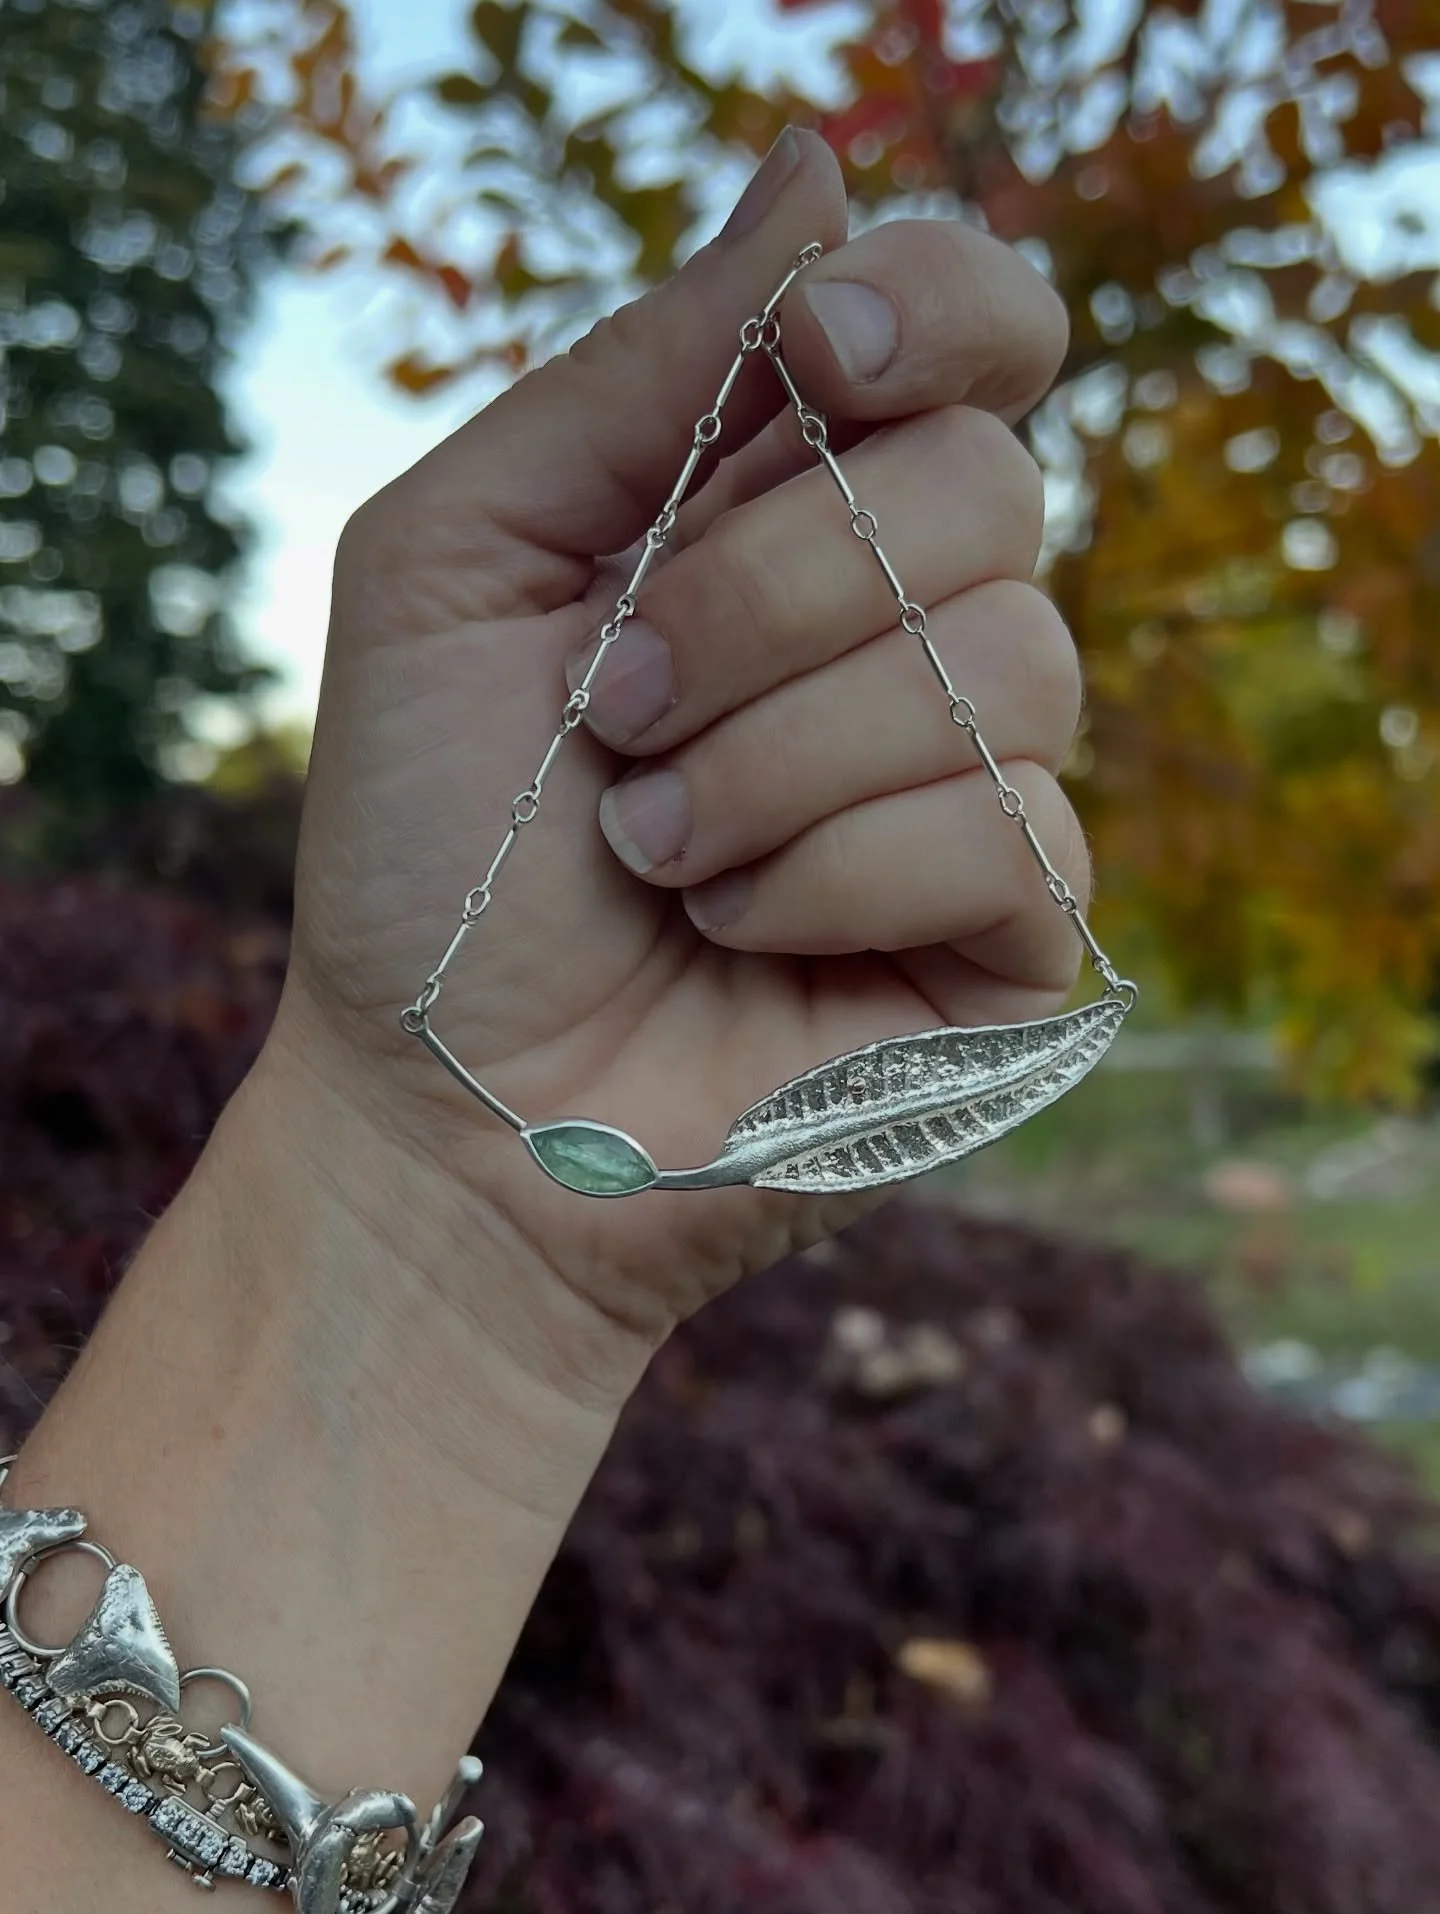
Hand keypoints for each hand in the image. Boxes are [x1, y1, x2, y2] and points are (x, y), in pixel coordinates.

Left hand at [274, 129, 1082, 1379]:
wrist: (448, 1110)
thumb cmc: (428, 847)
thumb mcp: (454, 566)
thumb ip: (630, 374)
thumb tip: (818, 164)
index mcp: (788, 513)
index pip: (979, 337)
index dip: (942, 306)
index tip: (828, 353)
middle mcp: (903, 628)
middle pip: (990, 486)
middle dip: (769, 595)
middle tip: (620, 704)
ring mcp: (974, 778)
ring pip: (1005, 664)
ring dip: (777, 756)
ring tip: (653, 844)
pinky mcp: (1017, 930)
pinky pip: (1012, 830)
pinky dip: (830, 874)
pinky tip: (731, 924)